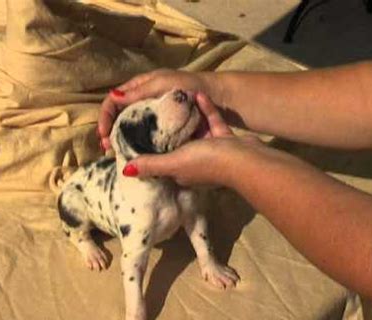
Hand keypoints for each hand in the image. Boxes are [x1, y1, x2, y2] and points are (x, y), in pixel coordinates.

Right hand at [97, 69, 220, 150]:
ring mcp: (156, 117)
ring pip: (133, 130)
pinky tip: (137, 157)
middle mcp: (145, 103)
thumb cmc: (192, 85)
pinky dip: (141, 147)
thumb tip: (112, 98)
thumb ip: (140, 92)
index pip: (114, 102)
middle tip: (108, 149)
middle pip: (120, 118)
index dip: (105, 117)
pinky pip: (149, 139)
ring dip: (123, 142)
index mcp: (141, 88)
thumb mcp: (164, 84)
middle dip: (111, 133)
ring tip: (118, 154)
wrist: (219, 97)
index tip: (103, 134)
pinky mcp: (167, 129)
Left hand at [122, 92, 262, 186]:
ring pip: (195, 130)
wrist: (246, 159)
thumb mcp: (173, 162)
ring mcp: (211, 150)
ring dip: (187, 116)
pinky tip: (199, 95)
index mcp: (180, 172)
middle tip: (154, 108)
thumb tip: (125, 171)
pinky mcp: (225, 138)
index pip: (160, 161)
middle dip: (168, 128)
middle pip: (176, 143)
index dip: (149, 149)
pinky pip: (211, 121)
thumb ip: (151, 164)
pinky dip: (205, 109)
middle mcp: (193, 163)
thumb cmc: (206, 162)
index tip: (137, 132)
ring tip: (174, 98)